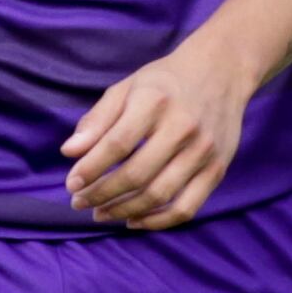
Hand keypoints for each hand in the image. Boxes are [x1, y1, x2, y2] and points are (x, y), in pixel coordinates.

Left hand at [62, 41, 250, 228]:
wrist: (222, 70)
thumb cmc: (165, 82)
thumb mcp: (127, 88)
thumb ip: (97, 119)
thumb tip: (69, 152)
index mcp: (155, 102)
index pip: (117, 144)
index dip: (90, 169)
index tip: (71, 184)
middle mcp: (183, 127)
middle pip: (136, 175)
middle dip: (101, 194)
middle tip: (79, 202)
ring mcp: (204, 151)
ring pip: (159, 195)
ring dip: (123, 211)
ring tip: (100, 213)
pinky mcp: (218, 169)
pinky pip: (186, 208)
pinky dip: (157, 221)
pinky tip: (133, 220)